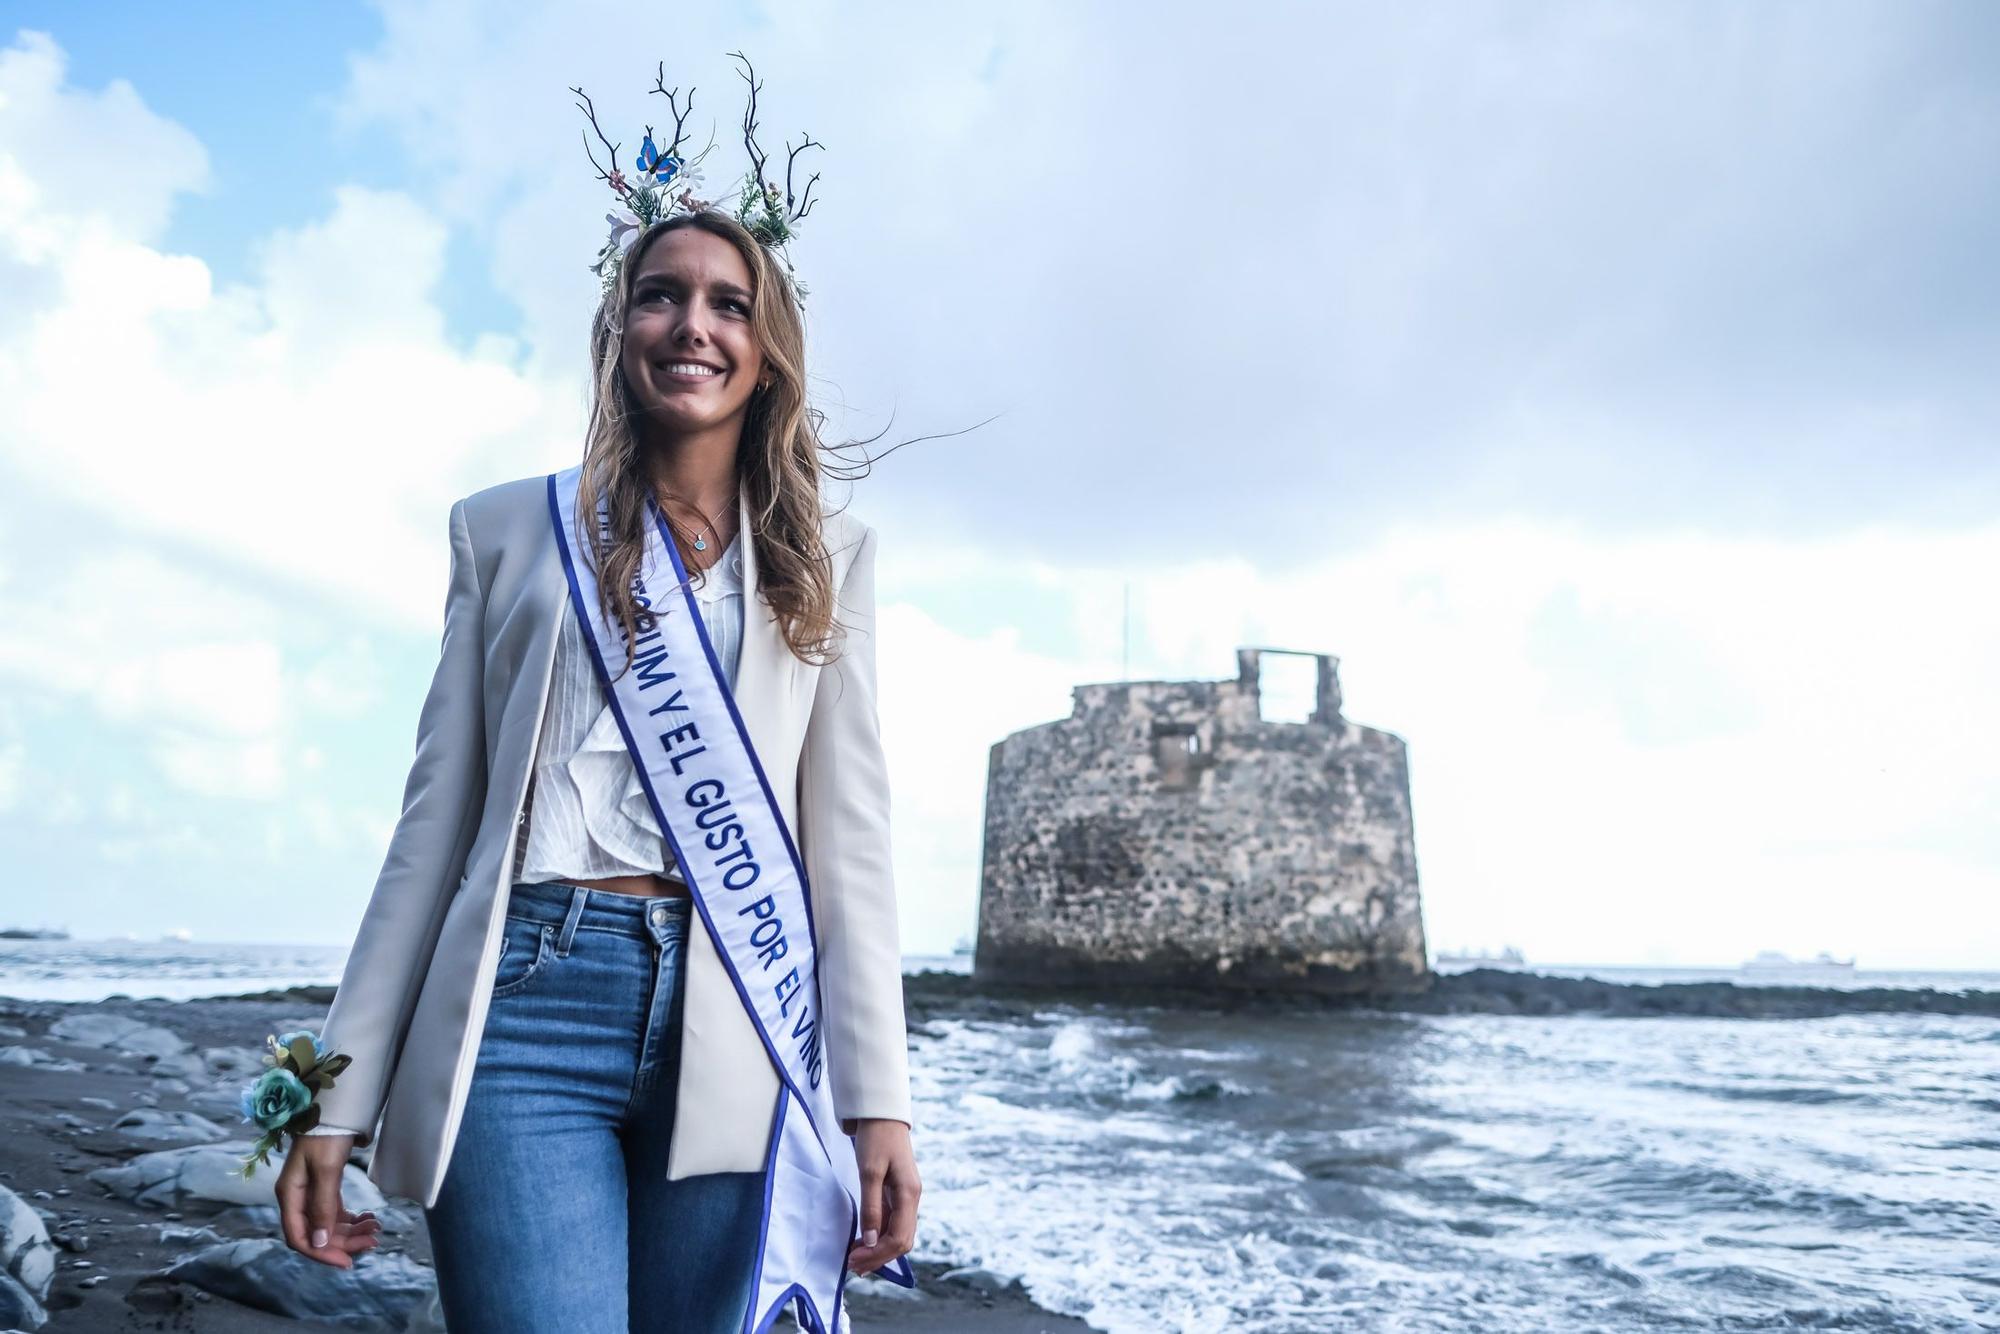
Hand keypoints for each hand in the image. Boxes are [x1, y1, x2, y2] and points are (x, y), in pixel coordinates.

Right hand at [275, 1133, 380, 1267]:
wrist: (335, 1108)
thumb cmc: (326, 1135)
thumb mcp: (326, 1171)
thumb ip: (322, 1207)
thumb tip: (320, 1242)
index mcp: (289, 1196)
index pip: (299, 1238)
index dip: (321, 1253)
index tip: (348, 1262)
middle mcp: (297, 1198)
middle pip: (318, 1233)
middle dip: (344, 1241)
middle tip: (374, 1241)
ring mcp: (310, 1192)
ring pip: (329, 1224)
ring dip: (352, 1230)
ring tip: (377, 1228)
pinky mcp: (324, 1186)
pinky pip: (336, 1212)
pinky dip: (352, 1218)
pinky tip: (369, 1218)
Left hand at [845, 1118, 919, 1276]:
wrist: (881, 1114)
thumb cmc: (875, 1139)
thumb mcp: (869, 1172)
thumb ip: (871, 1208)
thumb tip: (871, 1241)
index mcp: (909, 1194)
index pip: (899, 1238)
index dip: (877, 1254)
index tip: (853, 1259)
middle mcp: (912, 1199)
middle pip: (902, 1241)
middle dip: (879, 1257)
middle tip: (852, 1265)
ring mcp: (907, 1196)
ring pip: (898, 1234)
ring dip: (879, 1249)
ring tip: (856, 1258)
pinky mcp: (898, 1192)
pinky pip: (893, 1222)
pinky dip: (879, 1236)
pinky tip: (864, 1241)